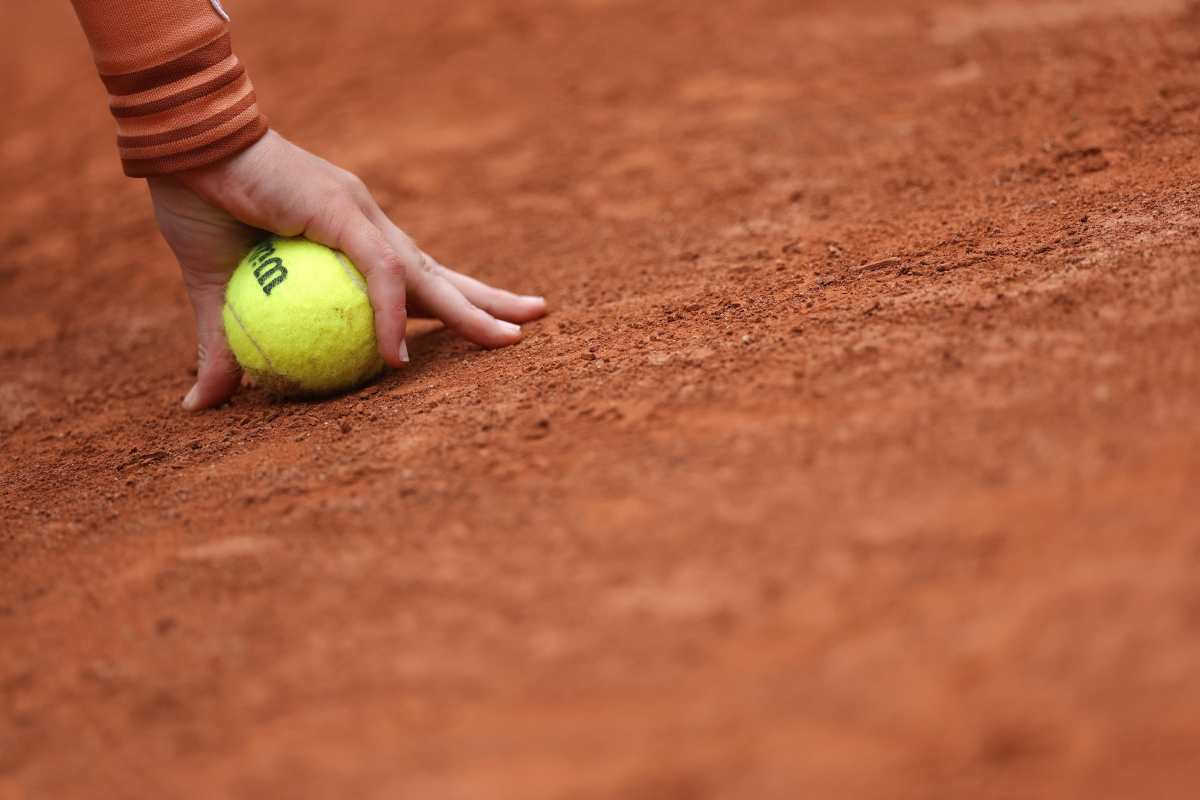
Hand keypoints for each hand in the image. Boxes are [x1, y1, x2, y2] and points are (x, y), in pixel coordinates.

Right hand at [148, 131, 546, 410]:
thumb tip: (203, 405)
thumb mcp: (213, 295)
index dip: (448, 303)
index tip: (483, 328)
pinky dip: (390, 314)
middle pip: (438, 274)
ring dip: (469, 308)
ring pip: (424, 273)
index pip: (411, 279)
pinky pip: (378, 271)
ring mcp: (359, 214)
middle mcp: (366, 225)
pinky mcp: (342, 209)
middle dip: (487, 300)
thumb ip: (223, 347)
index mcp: (348, 240)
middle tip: (535, 318)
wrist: (176, 151)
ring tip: (513, 336)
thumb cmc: (197, 208)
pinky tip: (398, 356)